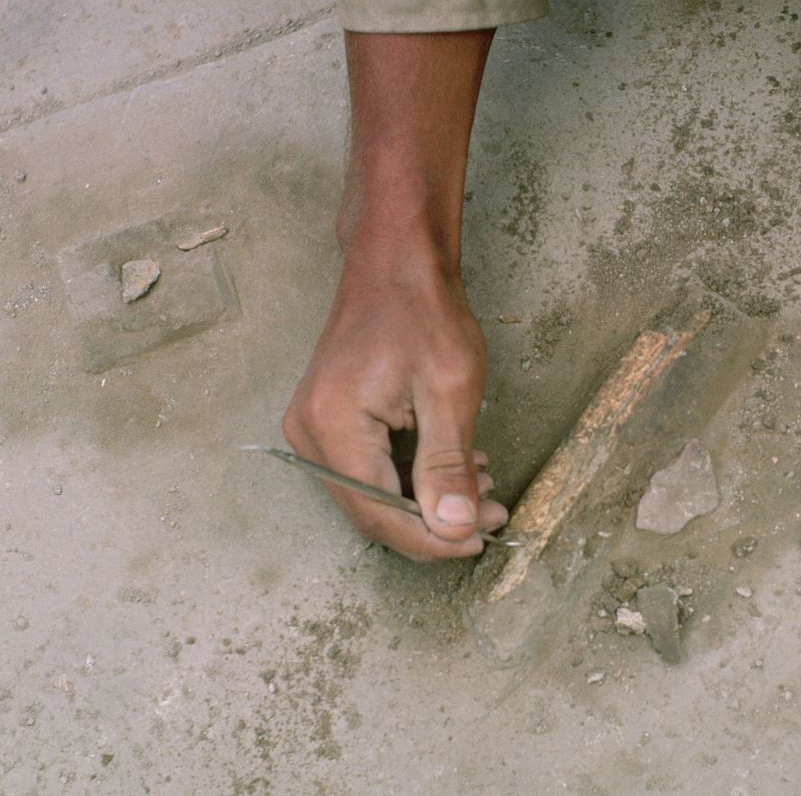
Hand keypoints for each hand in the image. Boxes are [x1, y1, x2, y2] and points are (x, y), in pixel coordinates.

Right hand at [282, 251, 505, 560]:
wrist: (395, 261)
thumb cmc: (423, 312)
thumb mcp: (450, 390)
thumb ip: (448, 465)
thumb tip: (453, 528)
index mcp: (332, 427)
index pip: (380, 513)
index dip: (432, 538)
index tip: (481, 538)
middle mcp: (309, 435)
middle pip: (373, 511)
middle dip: (434, 523)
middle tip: (491, 515)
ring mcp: (313, 429)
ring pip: (374, 495)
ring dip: (428, 501)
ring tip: (483, 487)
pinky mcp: (328, 424)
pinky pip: (370, 471)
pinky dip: (414, 478)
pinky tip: (457, 467)